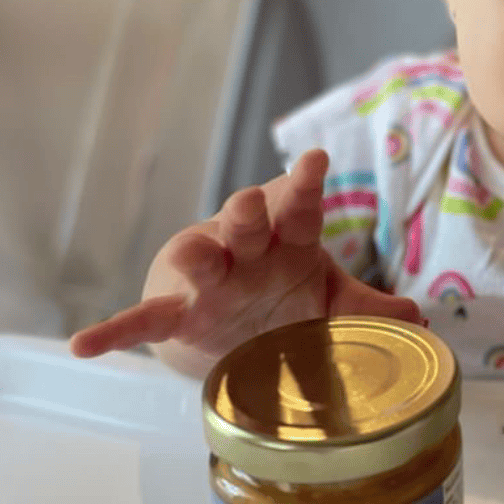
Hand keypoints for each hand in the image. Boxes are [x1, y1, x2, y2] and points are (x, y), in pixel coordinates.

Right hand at [69, 149, 421, 371]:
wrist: (237, 328)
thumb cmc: (286, 293)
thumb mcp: (328, 298)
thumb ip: (366, 307)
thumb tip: (418, 318)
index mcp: (289, 238)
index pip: (301, 207)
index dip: (305, 184)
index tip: (315, 159)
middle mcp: (247, 249)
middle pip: (246, 222)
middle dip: (248, 212)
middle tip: (251, 203)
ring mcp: (209, 281)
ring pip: (199, 256)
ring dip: (195, 254)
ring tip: (189, 255)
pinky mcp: (178, 314)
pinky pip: (145, 320)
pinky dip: (117, 331)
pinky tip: (85, 344)